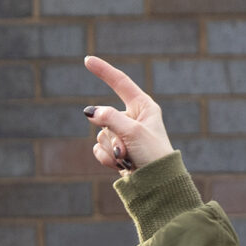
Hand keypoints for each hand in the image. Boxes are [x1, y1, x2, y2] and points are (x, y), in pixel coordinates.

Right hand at [83, 56, 174, 174]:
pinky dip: (106, 157)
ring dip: (111, 149)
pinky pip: (99, 149)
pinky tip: (120, 164)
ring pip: (100, 134)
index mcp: (143, 106)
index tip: (88, 60)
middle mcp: (133, 118)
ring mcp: (123, 134)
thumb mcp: (133, 132)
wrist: (157, 185)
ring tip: (128, 157)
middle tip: (128, 148)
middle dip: (112, 134)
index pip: (120, 83)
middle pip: (105, 116)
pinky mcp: (117, 150)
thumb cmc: (153, 154)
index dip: (104, 71)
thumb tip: (90, 112)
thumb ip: (110, 118)